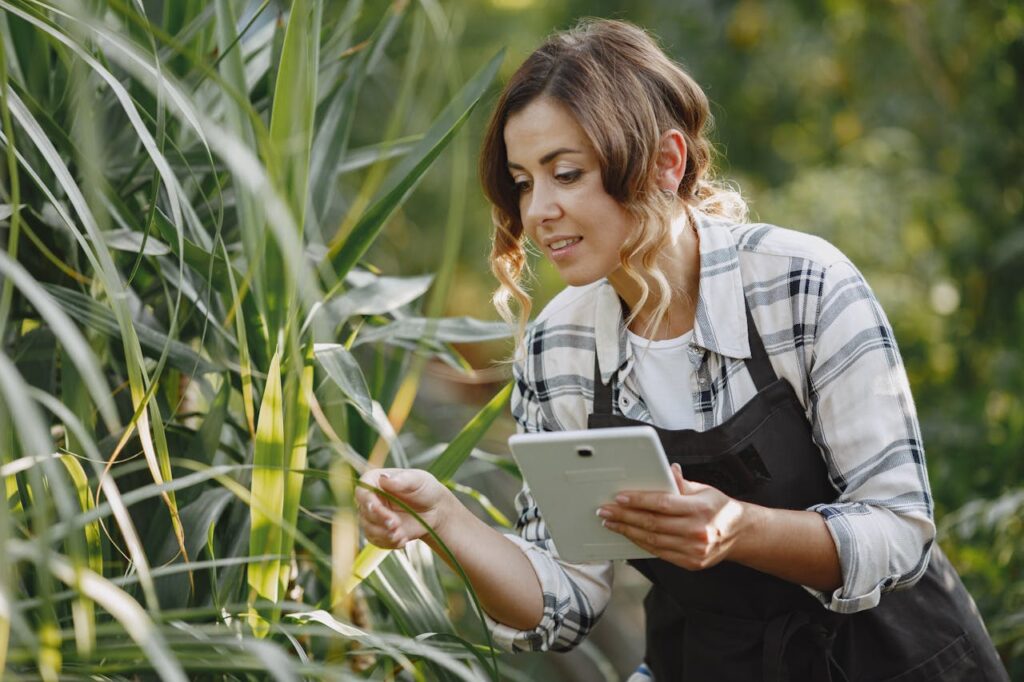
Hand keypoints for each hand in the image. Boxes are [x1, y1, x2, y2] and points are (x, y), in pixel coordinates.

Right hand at [355, 468, 455, 549]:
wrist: (434, 510)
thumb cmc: (425, 489)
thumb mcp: (418, 480)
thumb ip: (402, 479)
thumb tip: (384, 477)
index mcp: (375, 481)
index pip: (362, 491)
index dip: (366, 500)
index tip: (376, 507)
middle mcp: (371, 499)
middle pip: (364, 512)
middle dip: (379, 520)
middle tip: (396, 524)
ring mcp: (374, 517)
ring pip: (368, 529)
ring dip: (383, 534)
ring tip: (400, 535)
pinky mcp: (379, 532)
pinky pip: (377, 541)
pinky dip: (389, 543)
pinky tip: (402, 540)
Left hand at [597, 463, 750, 570]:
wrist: (740, 534)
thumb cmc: (718, 507)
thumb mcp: (703, 489)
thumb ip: (681, 483)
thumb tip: (666, 469)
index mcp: (700, 508)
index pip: (662, 503)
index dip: (638, 500)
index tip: (619, 497)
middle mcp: (697, 531)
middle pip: (653, 524)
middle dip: (624, 517)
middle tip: (605, 511)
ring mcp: (694, 550)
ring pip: (653, 541)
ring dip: (628, 531)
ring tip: (611, 523)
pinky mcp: (691, 562)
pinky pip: (660, 553)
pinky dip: (641, 544)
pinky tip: (629, 535)